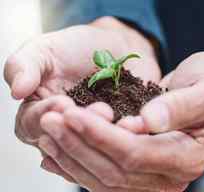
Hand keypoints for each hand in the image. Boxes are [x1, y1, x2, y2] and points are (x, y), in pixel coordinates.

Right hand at [4, 17, 159, 183]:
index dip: (46, 117)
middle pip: (65, 143)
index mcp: (41, 112)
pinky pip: (123, 140)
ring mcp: (92, 132)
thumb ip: (25, 65)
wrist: (113, 46)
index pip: (32, 126)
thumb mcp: (44, 49)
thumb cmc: (74, 47)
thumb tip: (16, 90)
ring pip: (94, 147)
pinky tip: (135, 124)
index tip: (62, 101)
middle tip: (97, 109)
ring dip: (103, 136)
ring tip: (112, 114)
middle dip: (80, 129)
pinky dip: (129, 134)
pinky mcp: (118, 131)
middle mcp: (66, 129)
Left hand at [40, 52, 203, 190]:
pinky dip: (76, 166)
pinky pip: (102, 177)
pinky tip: (55, 155)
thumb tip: (148, 121)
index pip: (135, 154)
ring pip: (103, 179)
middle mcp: (168, 176)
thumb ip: (180, 106)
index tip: (72, 114)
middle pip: (114, 171)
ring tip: (46, 134)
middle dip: (78, 145)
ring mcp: (151, 177)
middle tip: (49, 120)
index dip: (101, 136)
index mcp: (186, 157)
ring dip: (71, 156)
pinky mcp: (137, 170)